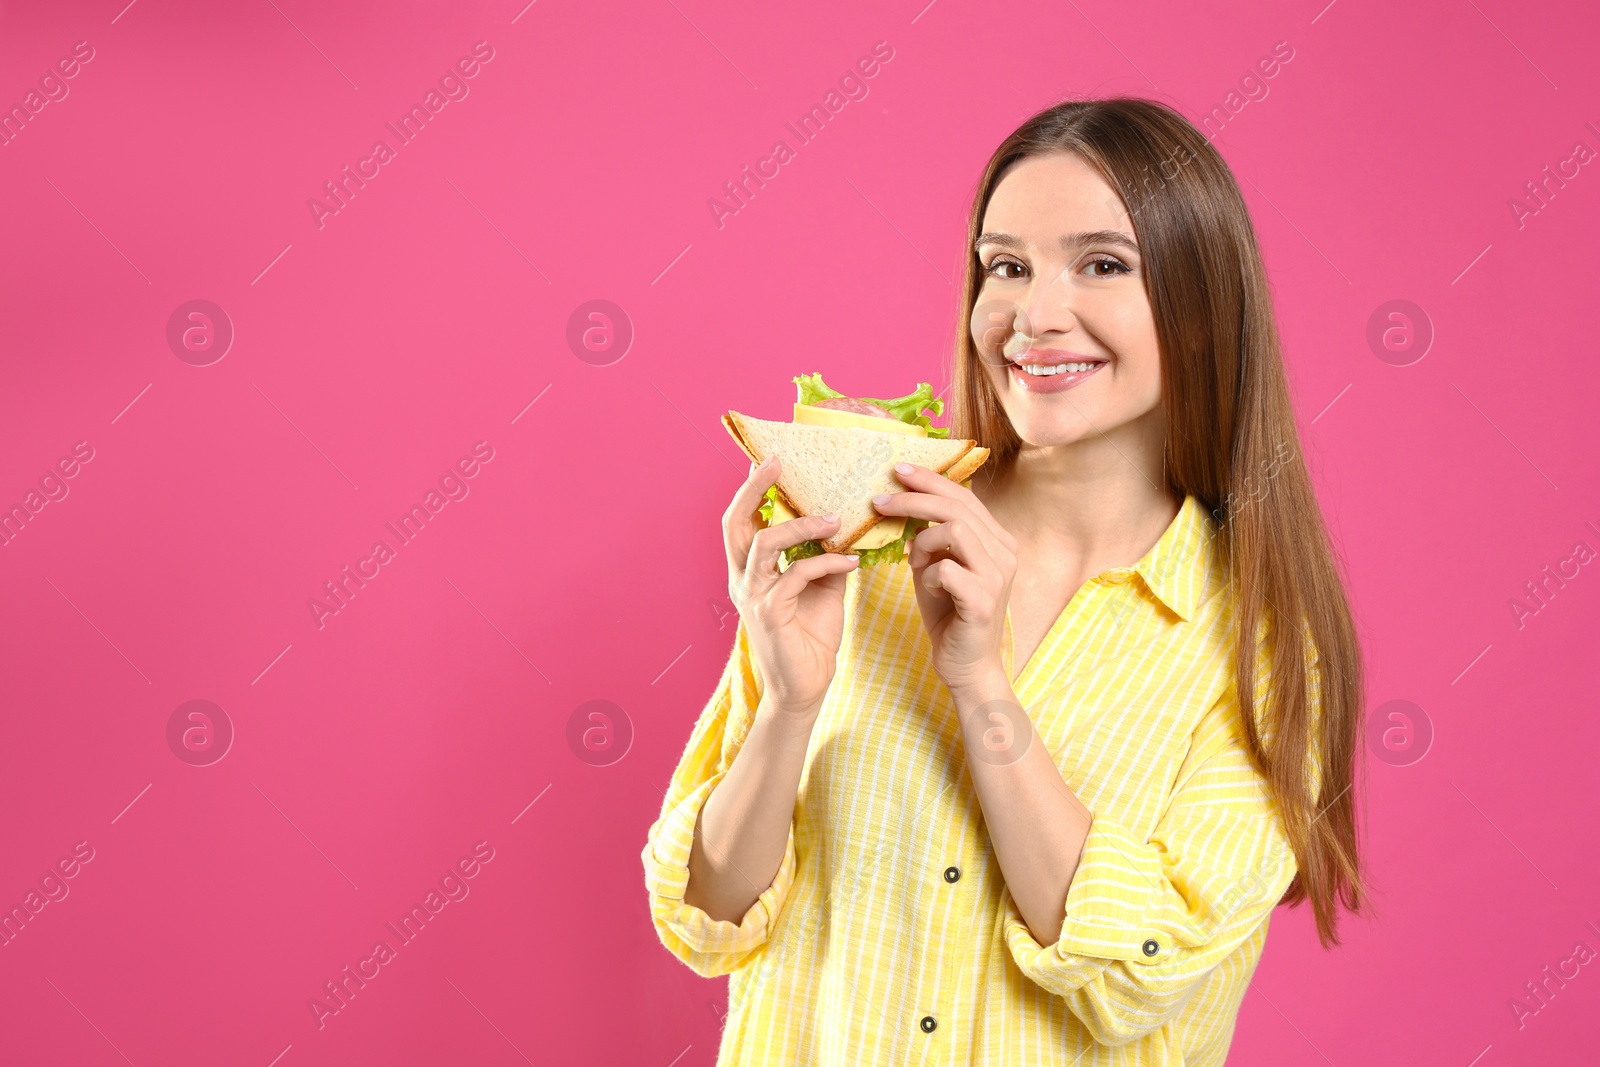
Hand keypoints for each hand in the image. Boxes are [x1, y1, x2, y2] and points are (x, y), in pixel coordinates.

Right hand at [724, 455, 861, 715]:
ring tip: (836, 519)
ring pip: (765, 543)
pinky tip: (850, 561)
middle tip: (776, 462)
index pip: (742, 520)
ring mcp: (753, 596)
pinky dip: (825, 562)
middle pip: (735, 522)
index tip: (768, 459)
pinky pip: (796, 574)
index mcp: (750, 570)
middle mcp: (743, 579)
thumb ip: (825, 556)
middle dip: (753, 488)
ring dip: (802, 525)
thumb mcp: (822, 588)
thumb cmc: (810, 638)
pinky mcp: (770, 613)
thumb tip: (846, 524)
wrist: (805, 689)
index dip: (750, 489)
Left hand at [871, 462, 1016, 694]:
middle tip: (880, 500)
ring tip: (914, 561)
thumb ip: (928, 541)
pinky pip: (946, 569)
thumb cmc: (950, 616)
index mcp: (997, 541)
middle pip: (958, 507)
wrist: (967, 666)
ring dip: (923, 541)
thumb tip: (906, 512)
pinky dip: (928, 576)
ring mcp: (997, 576)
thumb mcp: (935, 570)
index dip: (931, 480)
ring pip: (955, 530)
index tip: (898, 470)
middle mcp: (1004, 553)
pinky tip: (931, 591)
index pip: (964, 497)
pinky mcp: (983, 600)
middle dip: (914, 498)